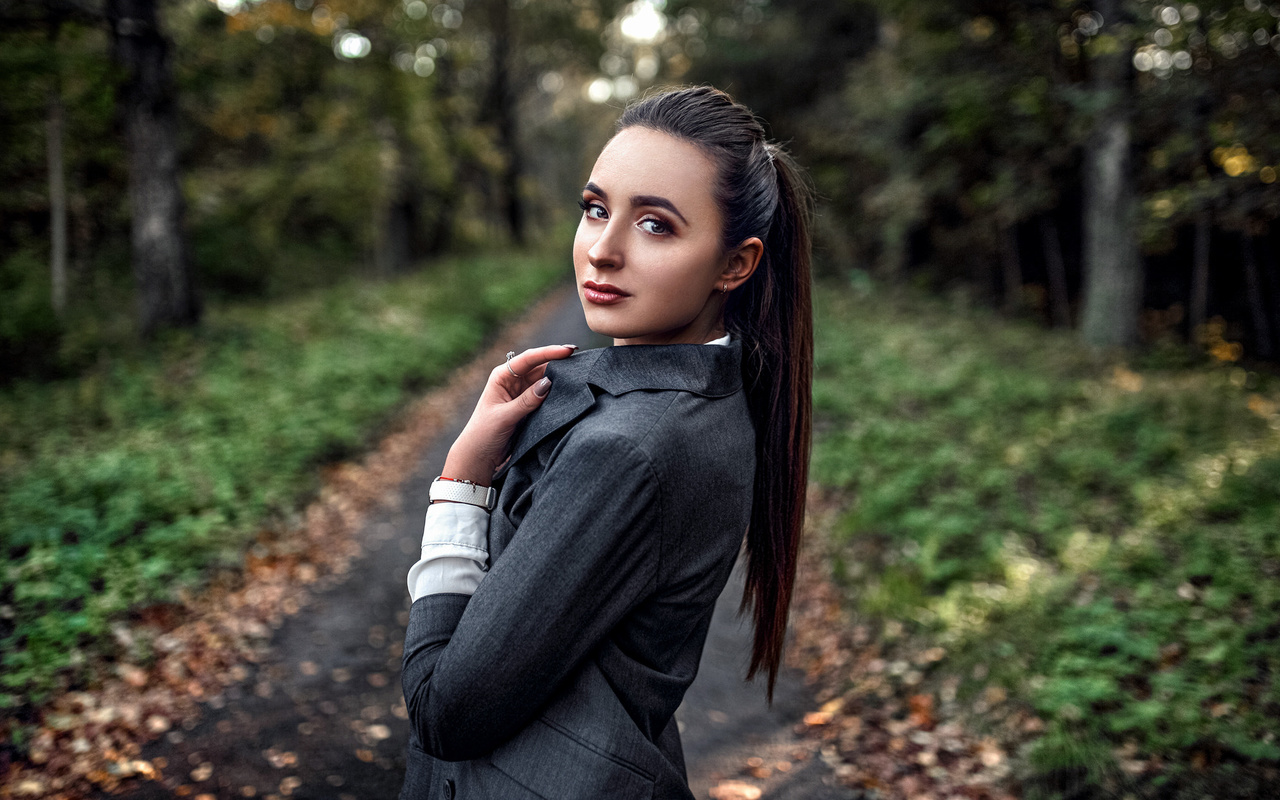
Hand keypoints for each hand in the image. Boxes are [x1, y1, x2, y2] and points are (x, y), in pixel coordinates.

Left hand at [442, 344, 577, 484]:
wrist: (479, 456)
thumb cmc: (484, 434)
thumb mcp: (504, 416)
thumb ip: (527, 401)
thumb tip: (548, 382)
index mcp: (502, 376)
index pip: (528, 359)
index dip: (549, 352)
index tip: (567, 351)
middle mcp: (513, 381)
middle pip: (540, 366)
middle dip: (559, 362)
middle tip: (580, 359)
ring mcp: (522, 393)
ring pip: (545, 380)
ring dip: (560, 378)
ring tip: (579, 374)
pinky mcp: (530, 406)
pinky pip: (547, 395)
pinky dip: (558, 392)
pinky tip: (570, 390)